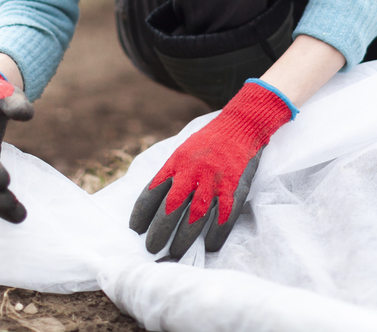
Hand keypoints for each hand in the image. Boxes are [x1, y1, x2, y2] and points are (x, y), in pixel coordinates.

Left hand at [130, 79, 295, 257]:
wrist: (241, 124)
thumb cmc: (210, 141)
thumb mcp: (184, 151)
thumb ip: (171, 173)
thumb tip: (155, 201)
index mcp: (177, 161)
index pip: (153, 191)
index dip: (142, 213)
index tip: (135, 229)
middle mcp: (193, 171)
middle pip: (171, 207)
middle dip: (159, 231)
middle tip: (151, 248)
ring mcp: (214, 180)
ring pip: (195, 216)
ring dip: (184, 238)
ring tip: (175, 252)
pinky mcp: (235, 187)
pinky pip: (224, 216)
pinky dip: (215, 234)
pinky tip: (208, 246)